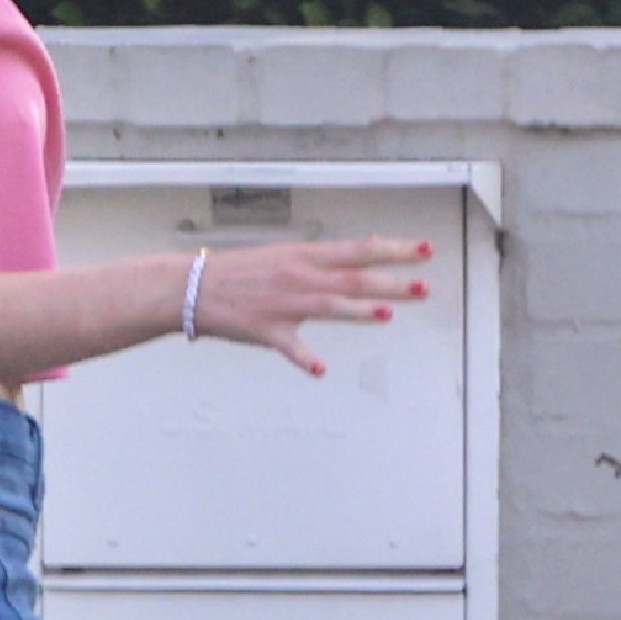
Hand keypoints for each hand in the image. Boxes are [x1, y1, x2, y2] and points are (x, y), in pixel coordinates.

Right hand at [191, 236, 433, 377]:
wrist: (195, 287)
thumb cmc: (242, 271)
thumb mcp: (285, 255)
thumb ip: (324, 258)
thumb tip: (364, 250)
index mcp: (305, 257)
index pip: (360, 250)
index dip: (394, 249)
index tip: (425, 250)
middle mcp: (300, 278)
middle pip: (354, 278)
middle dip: (392, 281)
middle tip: (424, 286)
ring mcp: (285, 305)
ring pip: (330, 306)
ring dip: (360, 310)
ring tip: (389, 313)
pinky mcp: (267, 331)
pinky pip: (289, 347)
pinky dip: (304, 359)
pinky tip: (321, 370)